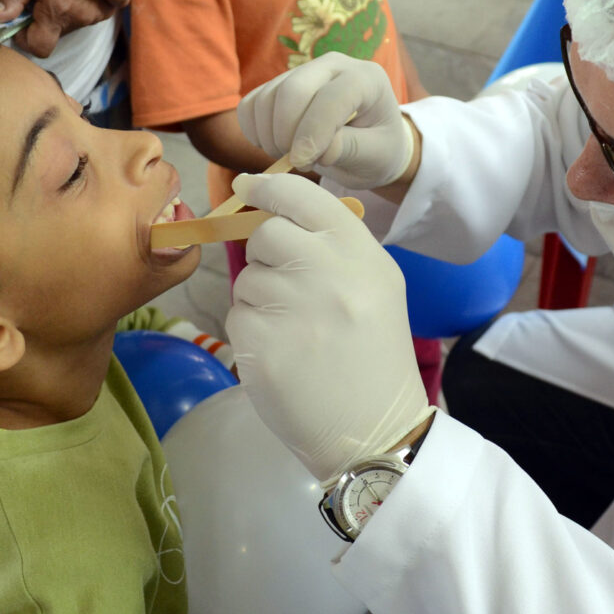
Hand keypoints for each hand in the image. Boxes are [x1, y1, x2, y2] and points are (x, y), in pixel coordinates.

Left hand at [0, 0, 112, 56]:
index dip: (27, 38)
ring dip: (63, 13)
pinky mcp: (110, 8)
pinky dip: (80, 7)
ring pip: (72, 26)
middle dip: (45, 21)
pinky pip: (89, 17)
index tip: (23, 24)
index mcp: (59, 5)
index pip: (40, 46)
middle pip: (56, 35)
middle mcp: (82, 14)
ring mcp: (100, 13)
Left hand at [224, 173, 432, 483]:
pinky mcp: (262, 346)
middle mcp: (327, 272)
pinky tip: (284, 355)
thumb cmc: (374, 352)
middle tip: (291, 289)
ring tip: (297, 332)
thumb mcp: (375, 285)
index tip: (248, 188)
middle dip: (267, 256)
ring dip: (260, 300)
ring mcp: (292, 309)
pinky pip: (236, 317)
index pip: (301, 196)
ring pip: (247, 280)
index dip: (268, 188)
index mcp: (360, 253)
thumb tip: (269, 209)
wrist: (376, 426)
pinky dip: (252, 333)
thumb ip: (332, 245)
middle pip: (265, 234)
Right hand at [236, 52, 413, 189]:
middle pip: (292, 90)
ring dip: (270, 136)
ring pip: (267, 98)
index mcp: (366, 79)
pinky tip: (276, 147)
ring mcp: (303, 72)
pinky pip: (251, 104)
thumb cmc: (378, 150)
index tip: (302, 163)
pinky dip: (254, 131)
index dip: (313, 132)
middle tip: (299, 163)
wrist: (369, 143)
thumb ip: (351, 149)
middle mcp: (333, 66)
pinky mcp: (279, 85)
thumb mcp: (376, 156)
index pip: (332, 97)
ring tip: (292, 158)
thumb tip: (319, 149)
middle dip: (287, 134)